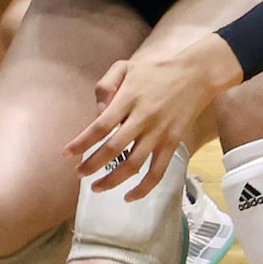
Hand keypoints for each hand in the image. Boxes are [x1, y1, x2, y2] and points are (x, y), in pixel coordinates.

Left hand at [70, 28, 243, 202]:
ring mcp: (159, 133)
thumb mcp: (126, 66)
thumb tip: (97, 112)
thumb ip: (106, 85)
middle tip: (79, 173)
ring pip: (134, 165)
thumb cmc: (156, 71)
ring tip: (96, 187)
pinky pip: (158, 171)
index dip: (82, 142)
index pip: (101, 125)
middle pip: (114, 149)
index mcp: (129, 98)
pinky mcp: (173, 143)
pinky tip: (129, 197)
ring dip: (112, 180)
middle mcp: (143, 118)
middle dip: (92, 165)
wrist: (195, 74)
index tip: (67, 154)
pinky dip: (144, 188)